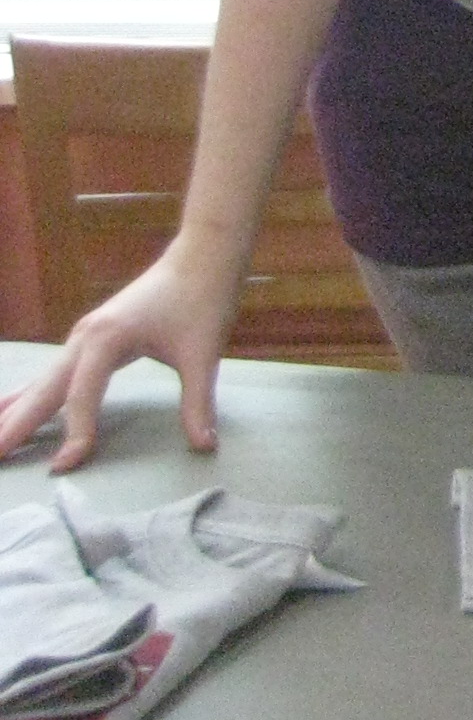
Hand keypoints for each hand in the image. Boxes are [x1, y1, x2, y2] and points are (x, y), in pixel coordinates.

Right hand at [0, 241, 244, 472]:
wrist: (203, 254)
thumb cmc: (203, 299)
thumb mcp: (203, 353)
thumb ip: (198, 403)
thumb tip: (205, 446)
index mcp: (106, 339)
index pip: (81, 396)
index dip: (74, 432)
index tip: (64, 465)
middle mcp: (84, 337)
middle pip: (45, 389)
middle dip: (16, 426)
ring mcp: (83, 336)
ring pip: (42, 382)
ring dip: (15, 412)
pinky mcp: (89, 338)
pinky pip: (52, 373)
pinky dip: (29, 394)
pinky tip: (7, 409)